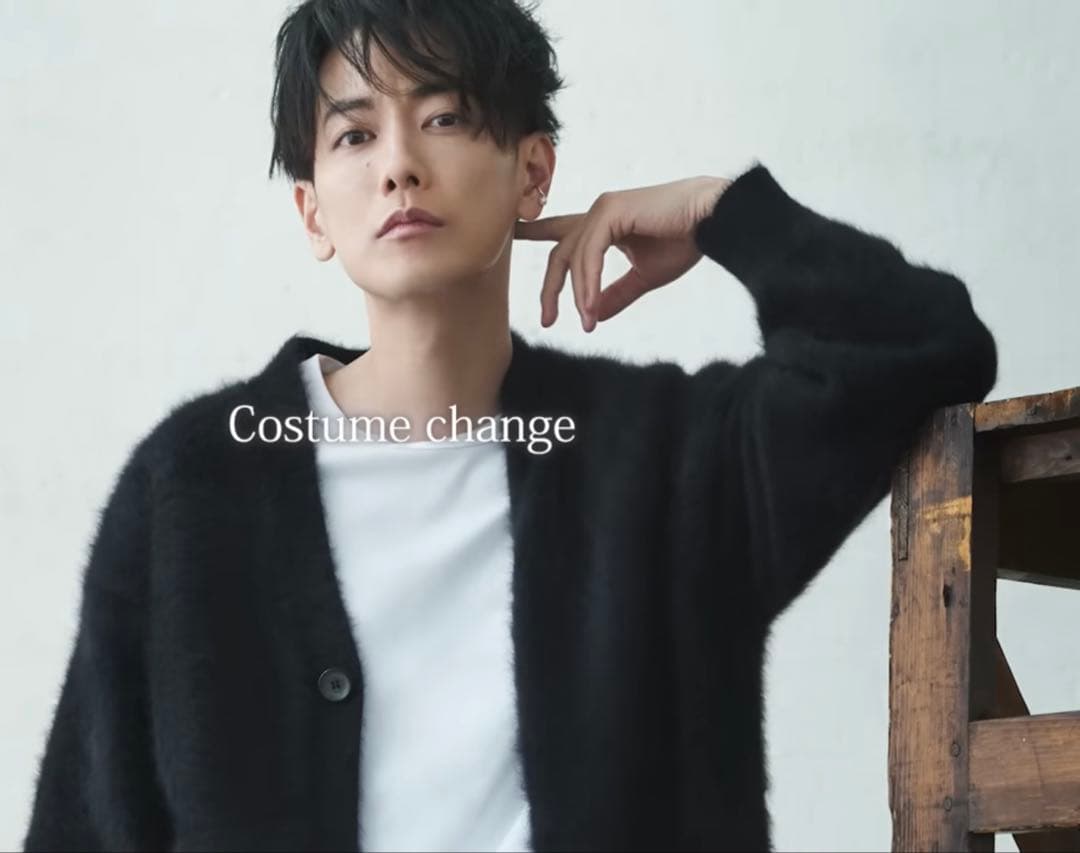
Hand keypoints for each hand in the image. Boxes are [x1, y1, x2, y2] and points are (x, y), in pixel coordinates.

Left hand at [514, 175, 731, 331]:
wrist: (714, 220)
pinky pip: (589, 253)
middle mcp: (598, 213)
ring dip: (577, 294)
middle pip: (560, 253)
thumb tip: (593, 315)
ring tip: (584, 323)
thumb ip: (616, 294)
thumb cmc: (686, 240)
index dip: (535, 234)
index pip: (562, 232)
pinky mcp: (610, 210)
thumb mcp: (644, 276)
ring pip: (574, 256)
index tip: (512, 236)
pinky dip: (588, 282)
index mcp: (604, 224)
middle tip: (546, 319)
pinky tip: (590, 305)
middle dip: (550, 287)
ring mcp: (602, 208)